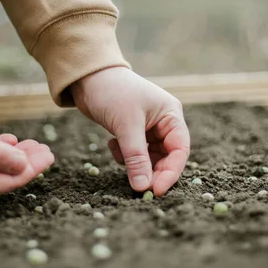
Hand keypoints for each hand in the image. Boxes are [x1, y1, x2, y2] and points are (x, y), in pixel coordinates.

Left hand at [71, 67, 189, 196]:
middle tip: (139, 187)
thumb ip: (136, 158)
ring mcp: (149, 129)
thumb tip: (143, 188)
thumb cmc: (112, 93)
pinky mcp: (133, 133)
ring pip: (149, 159)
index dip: (170, 172)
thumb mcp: (126, 126)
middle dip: (152, 172)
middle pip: (167, 158)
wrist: (87, 77)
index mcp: (171, 115)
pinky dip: (124, 156)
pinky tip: (111, 144)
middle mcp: (164, 123)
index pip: (179, 150)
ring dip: (135, 164)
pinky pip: (135, 155)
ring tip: (119, 153)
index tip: (157, 191)